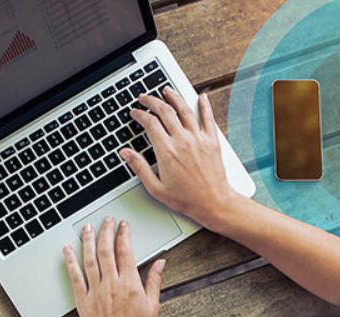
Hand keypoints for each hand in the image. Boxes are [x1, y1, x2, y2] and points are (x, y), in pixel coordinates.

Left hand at [63, 216, 164, 316]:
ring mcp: (95, 291)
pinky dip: (70, 261)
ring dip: (88, 240)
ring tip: (87, 227)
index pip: (126, 252)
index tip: (123, 225)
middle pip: (106, 250)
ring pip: (90, 259)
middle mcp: (111, 284)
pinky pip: (75, 276)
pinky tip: (67, 250)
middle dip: (106, 231)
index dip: (124, 235)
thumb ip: (154, 281)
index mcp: (130, 284)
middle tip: (106, 220)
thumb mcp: (153, 306)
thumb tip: (161, 263)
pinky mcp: (83, 299)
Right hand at [120, 88, 242, 230]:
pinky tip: (201, 97)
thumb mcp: (156, 188)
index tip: (135, 112)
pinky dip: (204, 105)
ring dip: (173, 97)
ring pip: (184, 109)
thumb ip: (139, 167)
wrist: (214, 203)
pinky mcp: (212, 141)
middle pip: (164, 111)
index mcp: (167, 151)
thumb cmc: (186, 199)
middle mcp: (182, 141)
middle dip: (152, 101)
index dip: (139, 114)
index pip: (149, 123)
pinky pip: (208, 118)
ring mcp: (198, 139)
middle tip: (144, 97)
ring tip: (166, 90)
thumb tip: (125, 153)